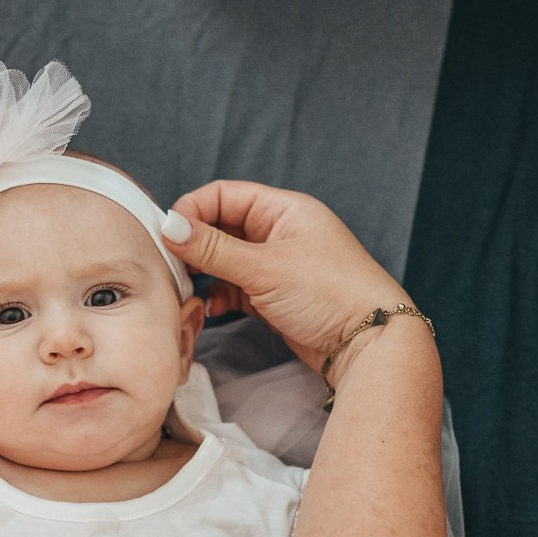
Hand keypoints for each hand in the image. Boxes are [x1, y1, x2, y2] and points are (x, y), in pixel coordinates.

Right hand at [165, 181, 416, 371]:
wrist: (369, 342)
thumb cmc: (330, 294)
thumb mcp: (264, 268)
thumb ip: (213, 248)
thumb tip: (170, 227)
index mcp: (284, 210)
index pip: (225, 195)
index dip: (193, 210)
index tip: (168, 234)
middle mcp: (281, 232)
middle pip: (223, 227)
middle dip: (195, 246)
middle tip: (173, 266)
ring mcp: (279, 265)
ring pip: (227, 260)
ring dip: (206, 273)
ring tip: (190, 290)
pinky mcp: (277, 295)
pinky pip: (238, 287)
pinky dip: (222, 295)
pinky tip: (213, 309)